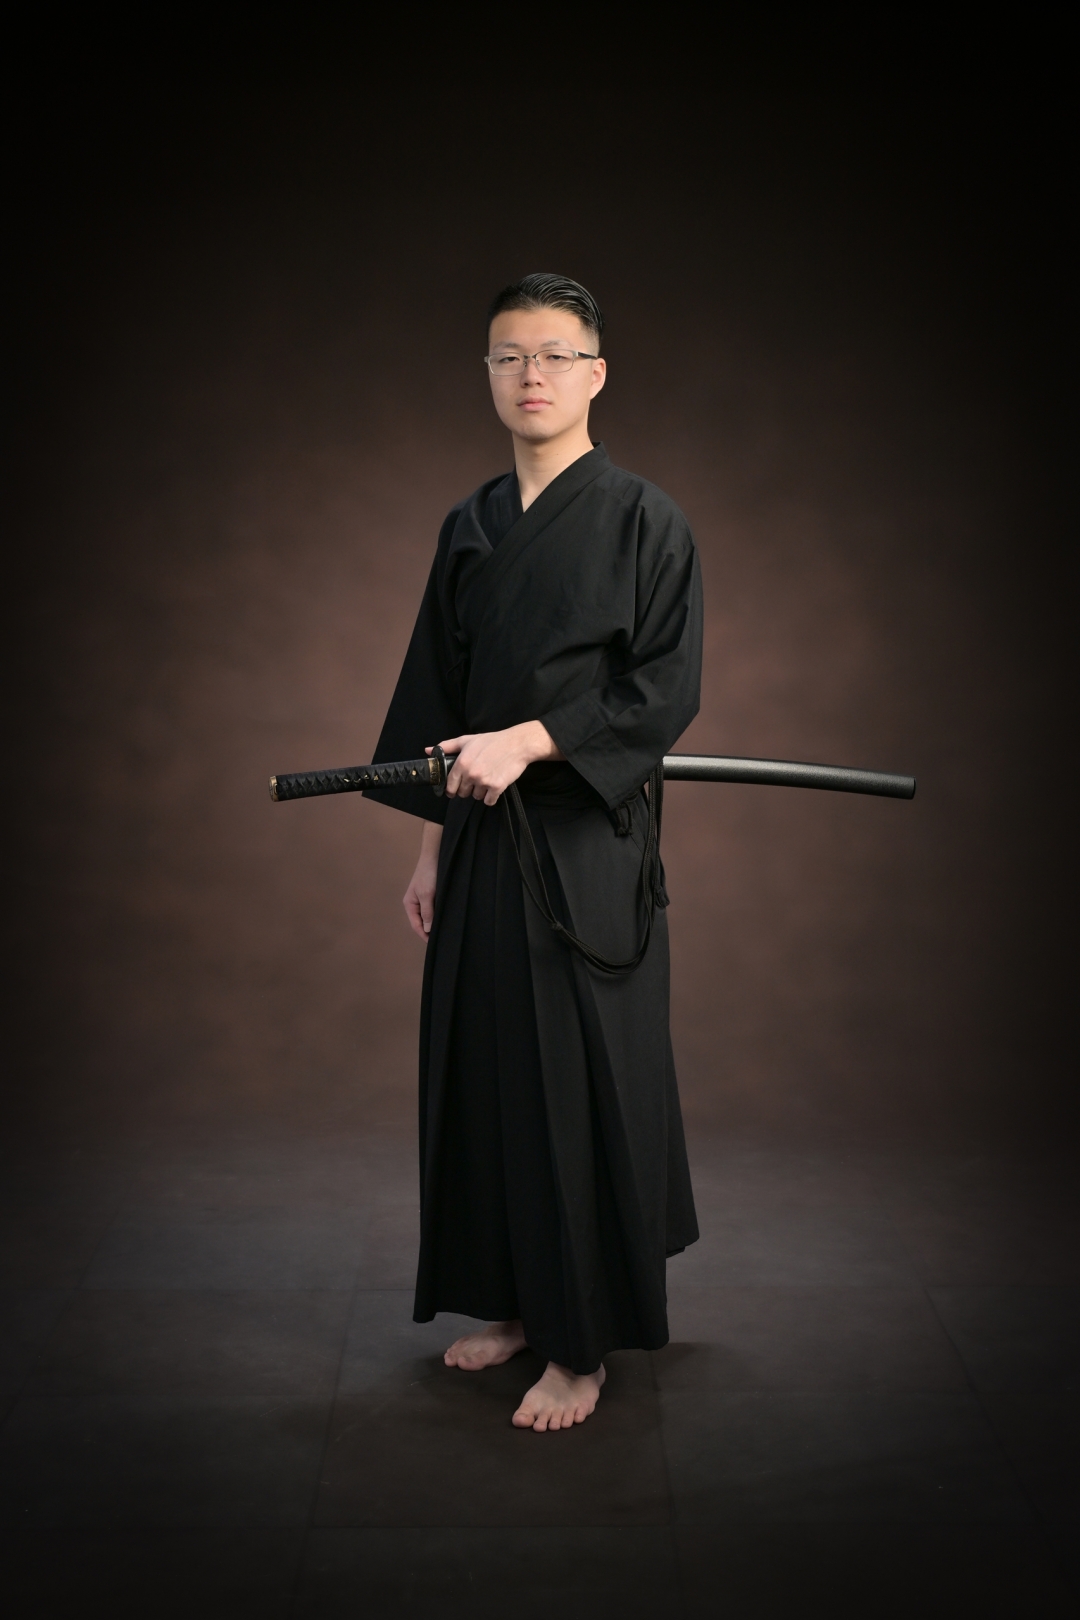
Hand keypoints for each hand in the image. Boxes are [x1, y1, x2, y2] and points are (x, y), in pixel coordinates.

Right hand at [403, 821, 442, 939]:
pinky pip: (434, 908)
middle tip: (442, 939)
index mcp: (409, 904)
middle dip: (430, 930)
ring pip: (429, 916)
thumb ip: (427, 912)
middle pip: (422, 922)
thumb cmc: (429, 874)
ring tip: (446, 931)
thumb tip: (427, 930)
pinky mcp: (432, 894)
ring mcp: (423, 899)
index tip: (435, 944)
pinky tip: (447, 918)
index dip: (424, 935)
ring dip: (435, 922)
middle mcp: (415, 903)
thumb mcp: (427, 894)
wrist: (436, 855)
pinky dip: (439, 914)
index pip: (416, 925)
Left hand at [434, 722, 562, 806]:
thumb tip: (428, 750)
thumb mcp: (467, 740)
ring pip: (476, 797)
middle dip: (467, 789)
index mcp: (462, 763)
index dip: (451, 789)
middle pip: (463, 793)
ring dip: (480, 792)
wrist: (517, 744)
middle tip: (475, 781)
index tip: (454, 790)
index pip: (450, 785)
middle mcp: (471, 774)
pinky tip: (494, 786)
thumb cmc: (492, 741)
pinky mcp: (497, 787)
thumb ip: (447, 746)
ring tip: (487, 779)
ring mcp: (484, 782)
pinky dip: (491, 797)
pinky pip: (489, 801)